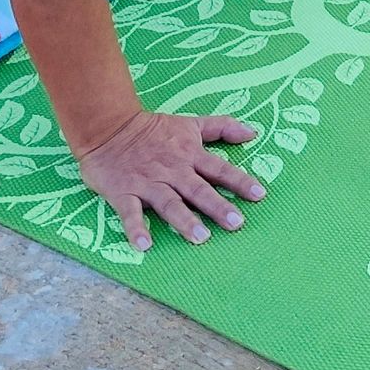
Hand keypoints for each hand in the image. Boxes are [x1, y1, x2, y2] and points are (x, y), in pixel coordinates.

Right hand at [75, 109, 264, 251]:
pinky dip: (136, 229)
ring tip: (200, 237)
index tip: (259, 195)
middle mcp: (172, 171)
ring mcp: (148, 183)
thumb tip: (253, 132)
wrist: (110, 127)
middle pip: (198, 190)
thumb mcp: (191, 124)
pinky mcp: (124, 193)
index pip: (220, 169)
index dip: (240, 181)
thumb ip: (222, 128)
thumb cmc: (154, 129)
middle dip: (218, 206)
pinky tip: (144, 245)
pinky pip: (130, 213)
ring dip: (184, 220)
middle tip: (236, 223)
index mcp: (190, 155)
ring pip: (169, 203)